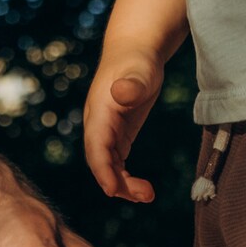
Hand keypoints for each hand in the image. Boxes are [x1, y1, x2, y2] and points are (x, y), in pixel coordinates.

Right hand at [84, 52, 165, 201]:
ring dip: (124, 185)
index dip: (102, 169)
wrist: (135, 51)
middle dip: (118, 183)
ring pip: (109, 166)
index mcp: (99, 111)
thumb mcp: (139, 70)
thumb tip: (122, 93)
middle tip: (145, 196)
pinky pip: (117, 163)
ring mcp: (106, 132)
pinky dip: (127, 178)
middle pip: (101, 162)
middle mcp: (98, 125)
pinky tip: (143, 189)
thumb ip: (132, 84)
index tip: (113, 190)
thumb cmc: (138, 59)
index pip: (96, 145)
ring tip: (148, 195)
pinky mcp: (117, 135)